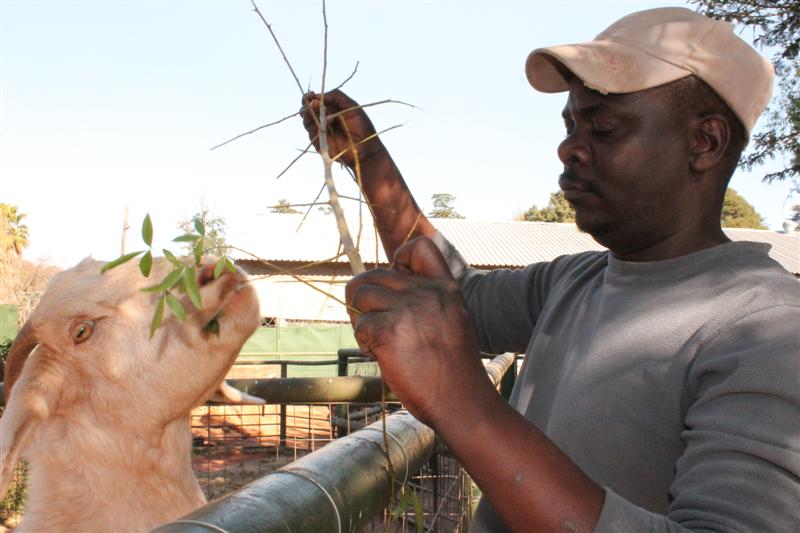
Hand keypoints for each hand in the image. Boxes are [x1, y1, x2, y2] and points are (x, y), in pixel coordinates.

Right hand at [300, 90, 382, 168]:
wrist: (365, 147)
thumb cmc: (361, 126)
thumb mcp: (350, 105)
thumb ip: (336, 96)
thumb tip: (317, 96)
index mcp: (329, 110)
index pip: (314, 102)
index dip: (310, 98)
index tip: (311, 94)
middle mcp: (322, 120)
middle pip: (307, 111)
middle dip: (307, 105)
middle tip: (312, 103)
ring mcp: (320, 132)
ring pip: (307, 121)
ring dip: (309, 113)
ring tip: (315, 108)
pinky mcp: (319, 143)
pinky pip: (311, 132)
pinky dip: (316, 125)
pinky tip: (326, 122)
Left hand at [346, 237, 493, 426]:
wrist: (462, 401)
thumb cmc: (452, 370)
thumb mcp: (450, 321)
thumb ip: (423, 301)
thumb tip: (378, 291)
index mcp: (445, 287)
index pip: (419, 247)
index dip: (398, 259)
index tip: (397, 284)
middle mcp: (426, 292)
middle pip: (373, 275)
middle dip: (365, 301)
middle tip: (379, 328)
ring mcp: (407, 309)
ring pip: (359, 296)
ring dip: (362, 321)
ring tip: (380, 344)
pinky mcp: (388, 331)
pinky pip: (359, 325)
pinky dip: (364, 343)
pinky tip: (382, 357)